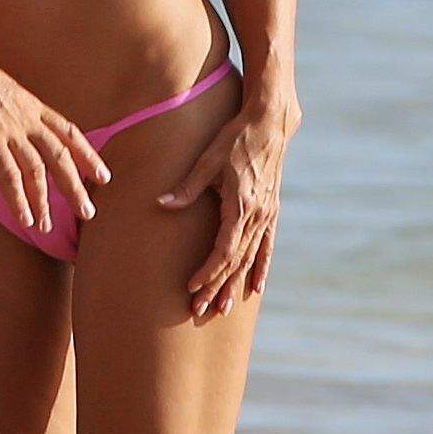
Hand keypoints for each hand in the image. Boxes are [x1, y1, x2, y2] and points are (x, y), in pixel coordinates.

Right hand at [0, 46, 110, 233]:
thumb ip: (4, 111)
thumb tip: (2, 124)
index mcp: (29, 104)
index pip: (68, 132)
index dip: (87, 155)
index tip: (102, 175)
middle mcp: (26, 117)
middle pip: (61, 155)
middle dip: (75, 186)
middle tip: (88, 213)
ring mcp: (9, 128)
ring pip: (38, 169)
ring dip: (44, 201)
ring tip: (46, 227)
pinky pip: (9, 175)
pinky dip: (19, 200)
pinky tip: (25, 219)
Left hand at [160, 75, 297, 320]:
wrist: (271, 123)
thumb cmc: (235, 138)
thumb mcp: (207, 159)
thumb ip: (186, 187)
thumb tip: (161, 204)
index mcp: (241, 204)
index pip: (224, 250)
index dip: (208, 271)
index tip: (191, 287)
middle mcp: (258, 214)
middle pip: (236, 261)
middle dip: (217, 286)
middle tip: (200, 309)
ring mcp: (267, 214)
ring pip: (251, 258)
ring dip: (236, 284)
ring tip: (224, 308)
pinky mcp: (271, 210)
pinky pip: (267, 247)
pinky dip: (260, 268)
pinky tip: (256, 288)